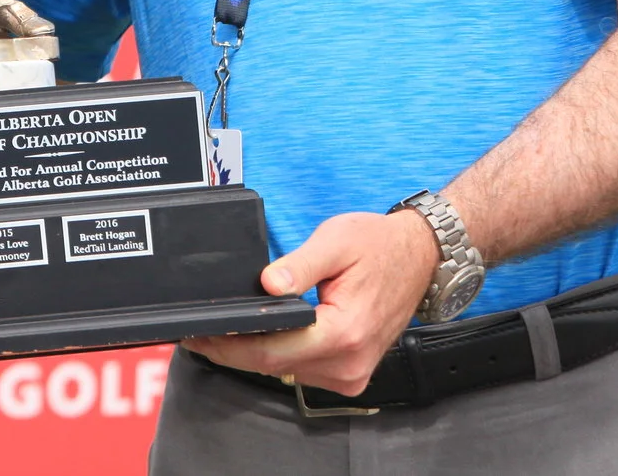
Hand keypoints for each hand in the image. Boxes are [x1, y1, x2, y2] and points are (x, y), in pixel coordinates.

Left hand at [183, 210, 436, 396]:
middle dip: (232, 351)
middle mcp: (349, 362)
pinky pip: (302, 370)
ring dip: (253, 355)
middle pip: (273, 366)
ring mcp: (351, 374)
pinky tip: (259, 338)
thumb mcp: (336, 242)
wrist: (419, 257)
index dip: (229, 345)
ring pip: (285, 371)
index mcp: (344, 332)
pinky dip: (278, 356)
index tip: (198, 334)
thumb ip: (299, 265)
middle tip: (198, 333)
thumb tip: (266, 284)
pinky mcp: (350, 374)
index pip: (271, 351)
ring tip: (222, 332)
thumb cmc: (379, 246)